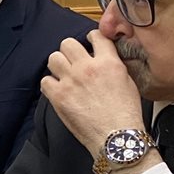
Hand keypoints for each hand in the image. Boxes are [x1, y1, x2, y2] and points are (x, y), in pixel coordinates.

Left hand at [40, 31, 146, 157]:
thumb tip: (104, 60)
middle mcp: (87, 68)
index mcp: (108, 63)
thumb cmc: (125, 115)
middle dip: (70, 51)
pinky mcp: (59, 96)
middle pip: (68, 44)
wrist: (116, 137)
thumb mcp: (128, 82)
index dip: (91, 37)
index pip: (96, 36)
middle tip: (73, 60)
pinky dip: (50, 85)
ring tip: (63, 74)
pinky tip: (58, 90)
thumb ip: (113, 66)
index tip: (89, 42)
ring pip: (53, 58)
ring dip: (58, 65)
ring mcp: (71, 81)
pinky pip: (45, 81)